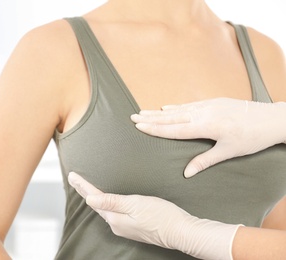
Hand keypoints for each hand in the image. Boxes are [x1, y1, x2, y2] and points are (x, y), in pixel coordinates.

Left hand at [68, 172, 240, 259]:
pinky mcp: (133, 226)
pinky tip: (107, 200)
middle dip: (85, 191)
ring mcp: (125, 227)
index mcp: (115, 218)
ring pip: (104, 208)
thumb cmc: (161, 216)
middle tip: (74, 179)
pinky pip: (114, 212)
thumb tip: (90, 199)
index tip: (72, 175)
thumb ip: (112, 202)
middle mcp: (117, 224)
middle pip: (97, 204)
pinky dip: (106, 203)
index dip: (82, 186)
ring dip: (94, 197)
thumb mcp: (135, 205)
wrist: (180, 232)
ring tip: (85, 187)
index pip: (94, 198)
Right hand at [131, 98, 285, 176]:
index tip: (139, 126)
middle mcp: (204, 113)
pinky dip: (175, 107)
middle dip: (150, 118)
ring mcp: (208, 105)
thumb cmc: (252, 138)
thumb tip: (186, 173)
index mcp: (207, 126)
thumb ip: (205, 161)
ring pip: (178, 109)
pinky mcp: (213, 102)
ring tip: (143, 112)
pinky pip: (188, 105)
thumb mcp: (229, 152)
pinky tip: (166, 107)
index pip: (174, 129)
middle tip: (133, 117)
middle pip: (171, 117)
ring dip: (159, 111)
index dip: (155, 128)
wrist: (272, 119)